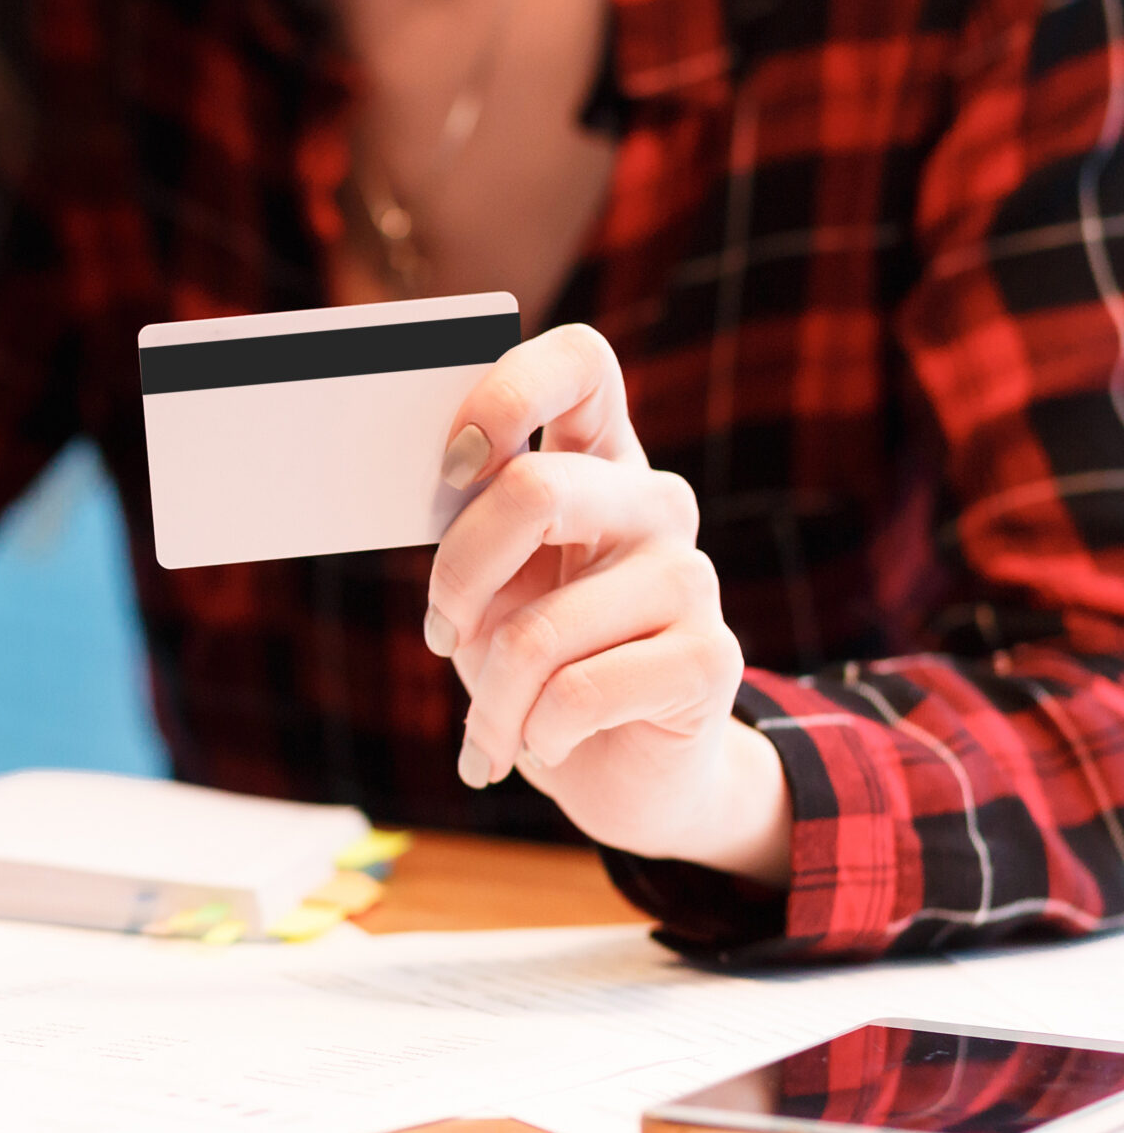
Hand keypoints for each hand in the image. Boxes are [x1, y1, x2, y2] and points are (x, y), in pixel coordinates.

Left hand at [424, 324, 791, 884]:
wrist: (619, 772)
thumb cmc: (534, 663)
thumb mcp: (485, 585)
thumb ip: (466, 521)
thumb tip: (421, 471)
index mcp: (597, 459)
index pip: (580, 361)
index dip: (507, 395)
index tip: (452, 467)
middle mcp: (653, 502)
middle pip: (538, 490)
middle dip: (458, 578)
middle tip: (441, 633)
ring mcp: (692, 576)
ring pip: (540, 629)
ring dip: (490, 700)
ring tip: (492, 730)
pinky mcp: (711, 658)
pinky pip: (576, 693)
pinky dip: (533, 735)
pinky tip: (544, 746)